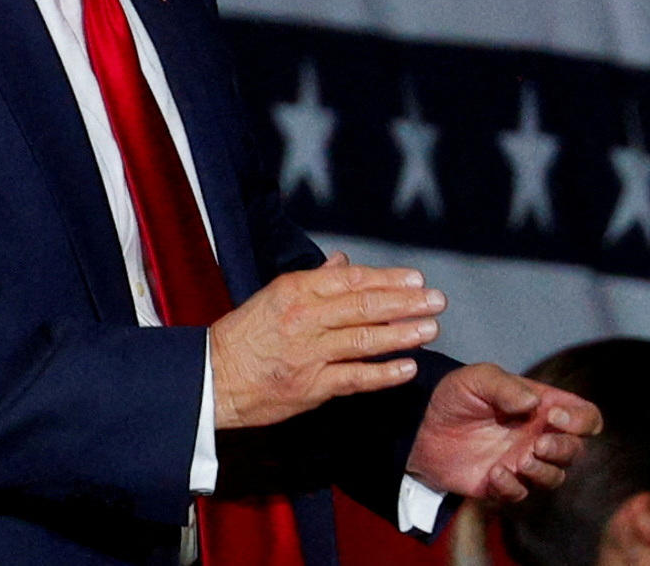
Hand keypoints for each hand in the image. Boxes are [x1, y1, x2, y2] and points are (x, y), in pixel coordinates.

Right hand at [209, 253, 445, 430]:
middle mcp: (305, 318)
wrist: (212, 379)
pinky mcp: (311, 386)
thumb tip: (344, 262)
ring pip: (364, 339)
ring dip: (402, 333)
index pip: (351, 280)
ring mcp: (309, 353)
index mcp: (295, 290)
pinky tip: (408, 368)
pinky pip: (355, 377)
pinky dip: (383, 373)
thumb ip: (314, 280)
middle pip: (364, 305)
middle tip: (437, 300)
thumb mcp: (274, 296)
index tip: (416, 278)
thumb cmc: (244, 336)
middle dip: (405, 302)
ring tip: (431, 328)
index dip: (388, 279)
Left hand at [406, 363, 601, 502]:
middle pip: (576, 450)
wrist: (419, 426)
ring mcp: (521, 460)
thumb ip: (506, 386)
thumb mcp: (477, 378)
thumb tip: (535, 404)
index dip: (582, 420)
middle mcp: (537, 434)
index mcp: (541, 406)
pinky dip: (513, 487)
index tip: (554, 416)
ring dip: (543, 471)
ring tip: (519, 460)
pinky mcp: (502, 483)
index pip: (585, 416)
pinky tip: (494, 474)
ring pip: (555, 476)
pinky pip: (521, 494)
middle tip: (537, 444)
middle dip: (563, 449)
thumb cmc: (453, 396)